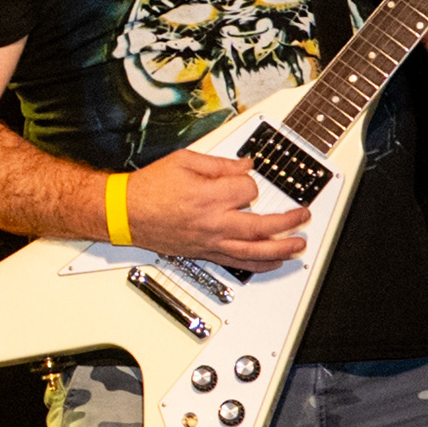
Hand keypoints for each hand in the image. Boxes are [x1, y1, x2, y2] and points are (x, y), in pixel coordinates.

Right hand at [121, 148, 310, 269]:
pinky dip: (260, 265)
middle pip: (263, 225)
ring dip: (282, 249)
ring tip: (299, 244)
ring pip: (255, 251)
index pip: (249, 189)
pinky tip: (274, 262)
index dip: (251, 182)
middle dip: (288, 221)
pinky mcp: (205, 253)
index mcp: (209, 195)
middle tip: (302, 215)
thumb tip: (246, 165)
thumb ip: (220, 164)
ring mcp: (211, 241)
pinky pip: (238, 263)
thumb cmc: (149, 188)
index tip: (244, 179)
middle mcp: (213, 222)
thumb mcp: (185, 162)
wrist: (125, 212)